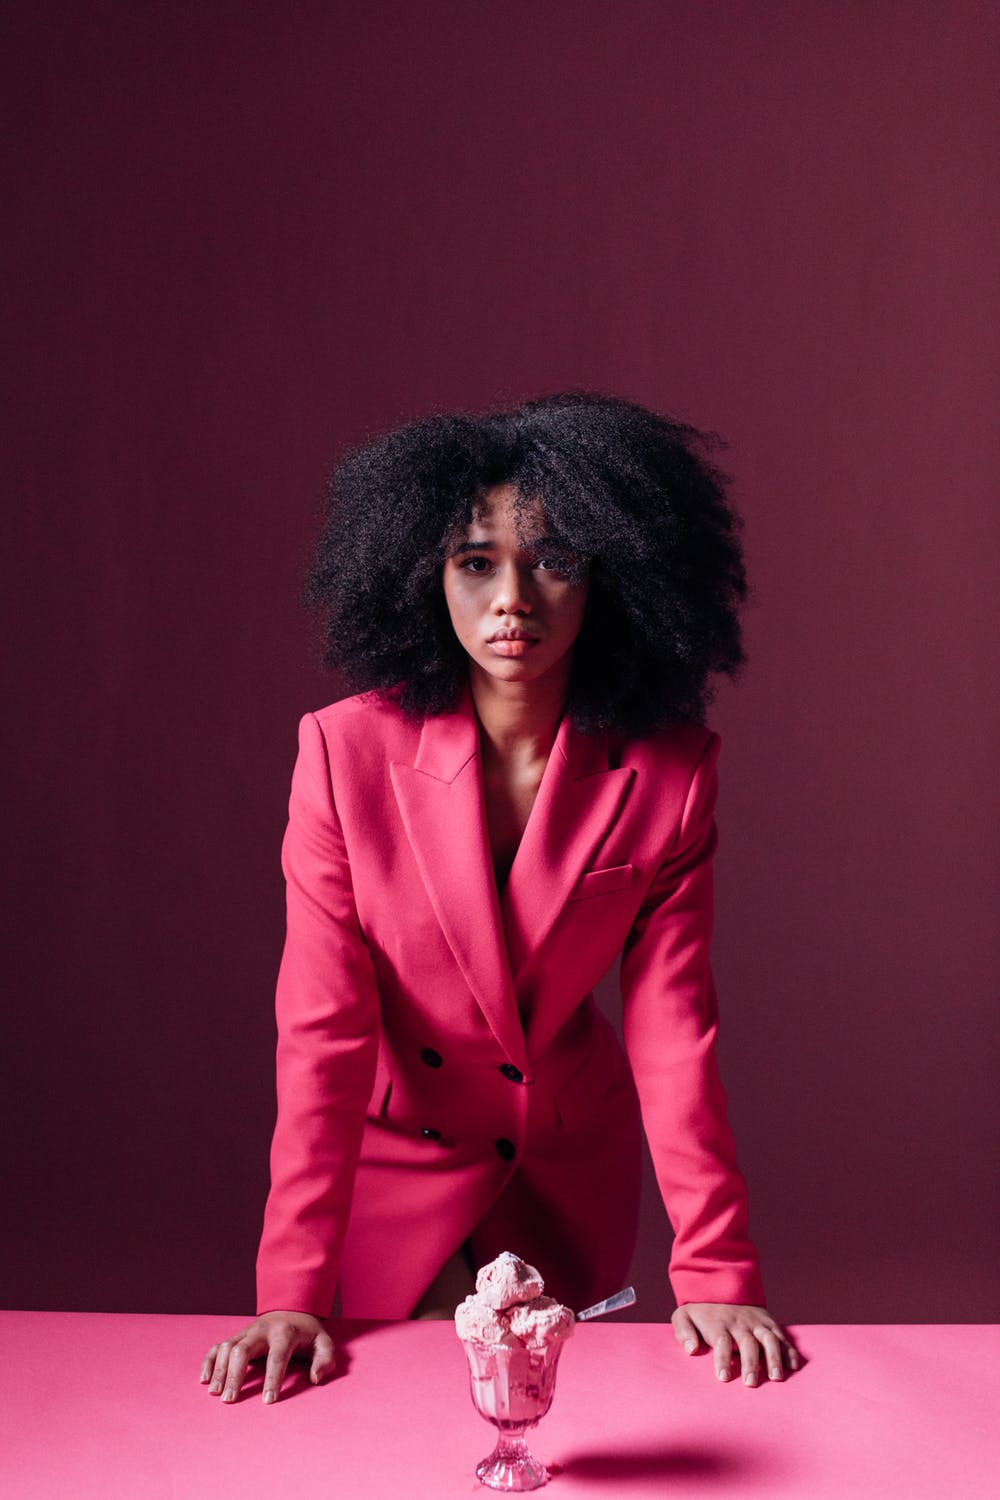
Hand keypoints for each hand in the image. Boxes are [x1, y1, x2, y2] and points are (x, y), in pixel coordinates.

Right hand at [200, 1310, 334, 1403]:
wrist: (292, 1308)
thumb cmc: (307, 1333)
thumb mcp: (324, 1342)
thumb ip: (325, 1359)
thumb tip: (315, 1378)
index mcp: (285, 1333)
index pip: (277, 1356)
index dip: (273, 1378)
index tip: (268, 1401)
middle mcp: (261, 1330)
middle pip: (243, 1350)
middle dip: (235, 1375)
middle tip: (230, 1400)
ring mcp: (246, 1332)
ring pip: (228, 1348)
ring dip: (220, 1370)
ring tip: (215, 1393)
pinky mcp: (237, 1336)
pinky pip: (218, 1346)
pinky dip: (209, 1361)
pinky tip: (204, 1379)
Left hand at [671, 1303, 798, 1385]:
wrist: (719, 1283)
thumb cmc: (700, 1310)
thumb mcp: (683, 1316)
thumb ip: (683, 1332)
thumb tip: (691, 1349)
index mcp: (719, 1324)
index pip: (721, 1342)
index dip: (722, 1360)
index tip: (723, 1378)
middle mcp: (739, 1324)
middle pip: (747, 1343)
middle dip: (750, 1364)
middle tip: (751, 1384)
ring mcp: (756, 1323)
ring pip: (768, 1339)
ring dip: (773, 1358)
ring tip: (776, 1378)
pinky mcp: (769, 1323)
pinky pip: (782, 1336)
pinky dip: (789, 1350)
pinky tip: (793, 1366)